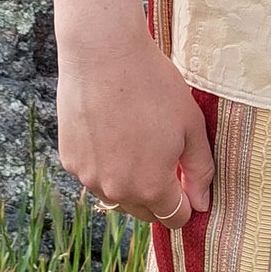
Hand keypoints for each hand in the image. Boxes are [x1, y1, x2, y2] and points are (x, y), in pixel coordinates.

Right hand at [57, 18, 214, 227]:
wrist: (103, 54)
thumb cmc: (153, 86)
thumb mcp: (191, 126)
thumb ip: (199, 170)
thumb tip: (201, 204)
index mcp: (151, 187)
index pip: (173, 217)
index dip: (185, 201)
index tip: (186, 178)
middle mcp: (117, 191)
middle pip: (144, 212)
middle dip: (159, 194)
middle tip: (165, 156)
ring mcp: (89, 178)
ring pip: (117, 195)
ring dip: (130, 181)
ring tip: (137, 139)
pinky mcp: (70, 161)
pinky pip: (94, 175)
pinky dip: (106, 164)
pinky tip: (112, 131)